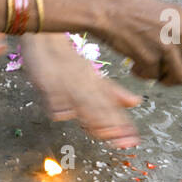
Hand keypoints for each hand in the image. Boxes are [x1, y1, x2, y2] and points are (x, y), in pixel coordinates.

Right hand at [22, 34, 143, 147]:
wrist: (46, 40)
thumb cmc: (69, 63)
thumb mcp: (93, 76)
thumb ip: (113, 92)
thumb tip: (136, 102)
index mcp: (96, 83)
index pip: (112, 107)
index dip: (122, 124)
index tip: (132, 140)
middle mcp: (84, 84)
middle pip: (99, 107)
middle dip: (111, 125)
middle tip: (121, 141)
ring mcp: (65, 83)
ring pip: (80, 102)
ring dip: (91, 118)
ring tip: (102, 133)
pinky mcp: (47, 82)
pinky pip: (53, 97)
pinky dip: (59, 107)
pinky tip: (64, 116)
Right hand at [98, 0, 181, 85]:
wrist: (104, 9)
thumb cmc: (123, 8)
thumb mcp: (159, 11)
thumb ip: (173, 28)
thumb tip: (181, 50)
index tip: (172, 59)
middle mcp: (179, 30)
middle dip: (179, 68)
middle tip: (164, 70)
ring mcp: (166, 45)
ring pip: (179, 76)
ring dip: (163, 77)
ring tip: (146, 69)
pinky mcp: (151, 58)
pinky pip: (154, 76)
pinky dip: (142, 73)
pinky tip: (132, 64)